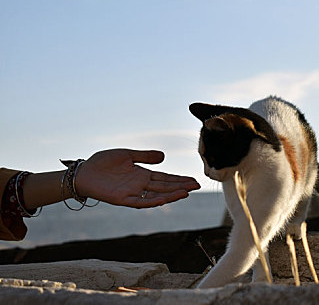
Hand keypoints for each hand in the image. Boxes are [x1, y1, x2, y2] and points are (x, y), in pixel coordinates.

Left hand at [74, 149, 199, 207]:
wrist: (83, 172)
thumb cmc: (102, 163)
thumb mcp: (127, 155)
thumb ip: (144, 156)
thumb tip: (164, 157)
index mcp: (142, 174)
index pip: (165, 178)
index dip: (179, 179)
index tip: (193, 180)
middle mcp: (140, 185)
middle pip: (165, 186)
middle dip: (180, 186)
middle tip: (197, 186)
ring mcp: (132, 193)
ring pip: (156, 195)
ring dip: (171, 195)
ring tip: (186, 192)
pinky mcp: (123, 199)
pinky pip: (141, 202)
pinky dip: (153, 201)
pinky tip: (164, 199)